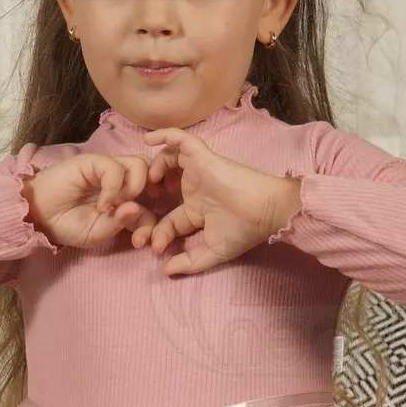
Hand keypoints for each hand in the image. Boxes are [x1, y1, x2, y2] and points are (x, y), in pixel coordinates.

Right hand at [22, 153, 158, 248]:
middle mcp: (119, 184)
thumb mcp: (97, 233)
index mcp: (123, 203)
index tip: (140, 242)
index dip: (150, 225)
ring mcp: (107, 171)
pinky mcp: (93, 162)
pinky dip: (113, 187)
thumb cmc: (66, 225)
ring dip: (134, 188)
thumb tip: (137, 209)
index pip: (149, 206)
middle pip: (151, 176)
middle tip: (136, 215)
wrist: (39, 215)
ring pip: (139, 164)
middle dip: (152, 196)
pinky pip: (115, 168)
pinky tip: (102, 204)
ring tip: (115, 207)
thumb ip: (119, 224)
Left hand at [132, 127, 300, 275]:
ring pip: (169, 160)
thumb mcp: (213, 252)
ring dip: (155, 167)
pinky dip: (163, 135)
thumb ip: (189, 263)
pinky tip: (148, 140)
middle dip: (148, 197)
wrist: (264, 209)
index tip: (154, 247)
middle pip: (163, 186)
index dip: (158, 233)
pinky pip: (180, 139)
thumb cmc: (243, 230)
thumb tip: (164, 271)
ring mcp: (197, 171)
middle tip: (141, 208)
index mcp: (197, 212)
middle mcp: (195, 190)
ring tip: (151, 181)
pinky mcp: (201, 156)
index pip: (169, 221)